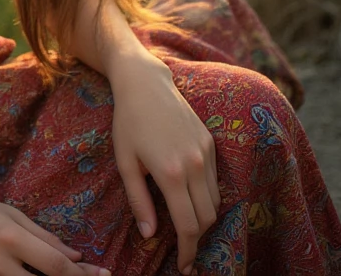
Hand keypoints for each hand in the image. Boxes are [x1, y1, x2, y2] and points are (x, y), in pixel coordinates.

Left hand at [108, 53, 220, 274]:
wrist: (145, 83)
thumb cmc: (128, 121)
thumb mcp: (125, 162)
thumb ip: (139, 201)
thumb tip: (149, 235)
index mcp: (171, 173)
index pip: (188, 226)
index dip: (187, 251)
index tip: (183, 266)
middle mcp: (195, 165)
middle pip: (206, 218)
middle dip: (197, 240)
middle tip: (185, 252)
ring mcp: (206, 152)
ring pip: (215, 201)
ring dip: (204, 218)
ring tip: (187, 226)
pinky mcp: (210, 142)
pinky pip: (215, 180)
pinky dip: (207, 195)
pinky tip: (190, 196)